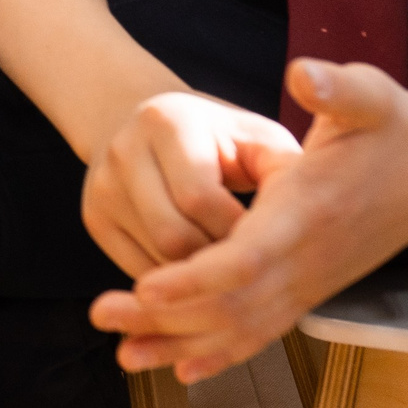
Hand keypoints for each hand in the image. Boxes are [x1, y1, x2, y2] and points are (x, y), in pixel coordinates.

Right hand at [81, 89, 299, 278]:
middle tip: (251, 270)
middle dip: (217, 265)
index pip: (199, 199)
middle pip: (172, 237)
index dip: (239, 235)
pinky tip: (199, 274)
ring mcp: (102, 186)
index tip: (269, 247)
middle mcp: (123, 150)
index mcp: (167, 120)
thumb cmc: (220, 138)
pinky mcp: (94, 217)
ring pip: (152, 264)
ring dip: (196, 282)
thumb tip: (313, 214)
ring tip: (229, 275)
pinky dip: (173, 287)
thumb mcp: (257, 138)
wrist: (147, 124)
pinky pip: (136, 271)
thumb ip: (285, 168)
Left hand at [92, 62, 407, 380]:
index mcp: (310, 212)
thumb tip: (307, 76)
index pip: (248, 259)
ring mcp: (311, 283)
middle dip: (165, 317)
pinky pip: (260, 332)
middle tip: (102, 315)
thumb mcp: (370, 96)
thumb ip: (339, 89)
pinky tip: (180, 366)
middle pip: (232, 306)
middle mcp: (309, 261)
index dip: (196, 277)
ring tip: (123, 353)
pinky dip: (218, 351)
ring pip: (241, 329)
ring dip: (180, 342)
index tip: (146, 286)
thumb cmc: (393, 128)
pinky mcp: (310, 290)